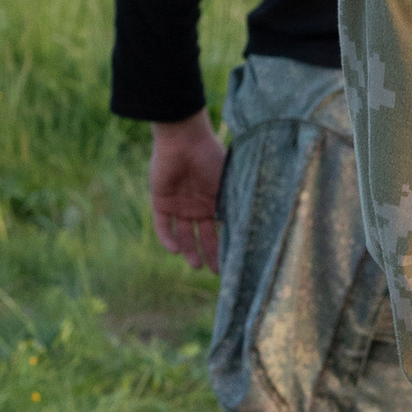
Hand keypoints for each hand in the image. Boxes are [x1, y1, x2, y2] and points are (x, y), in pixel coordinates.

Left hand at [147, 112, 226, 274]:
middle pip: (202, 236)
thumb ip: (235, 208)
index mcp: (213, 202)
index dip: (224, 247)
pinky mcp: (161, 200)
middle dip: (208, 254)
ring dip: (188, 250)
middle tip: (214, 271)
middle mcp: (196, 205)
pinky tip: (175, 251)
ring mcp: (178, 204)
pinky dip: (167, 238)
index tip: (231, 264)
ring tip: (195, 265)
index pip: (219, 230)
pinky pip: (162, 225)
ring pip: (182, 234)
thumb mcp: (228, 186)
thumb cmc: (212, 158)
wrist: (185, 140)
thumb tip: (250, 234)